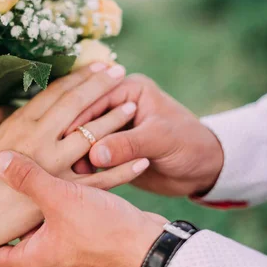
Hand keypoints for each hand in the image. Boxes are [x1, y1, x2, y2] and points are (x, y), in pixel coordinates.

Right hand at [0, 63, 141, 255]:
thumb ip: (4, 128)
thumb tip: (16, 115)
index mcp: (20, 122)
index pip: (56, 92)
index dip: (79, 77)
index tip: (97, 65)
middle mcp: (39, 136)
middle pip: (76, 103)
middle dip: (101, 85)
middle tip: (119, 69)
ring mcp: (52, 163)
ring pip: (91, 134)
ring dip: (115, 118)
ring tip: (134, 105)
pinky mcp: (61, 190)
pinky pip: (99, 177)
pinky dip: (121, 168)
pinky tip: (140, 159)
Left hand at [0, 151, 164, 266]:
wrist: (150, 246)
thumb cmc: (104, 230)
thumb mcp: (60, 199)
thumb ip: (28, 179)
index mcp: (34, 262)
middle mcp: (49, 265)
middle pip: (19, 240)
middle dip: (15, 214)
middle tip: (6, 188)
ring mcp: (69, 258)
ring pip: (44, 230)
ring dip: (41, 208)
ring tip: (36, 180)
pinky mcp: (88, 248)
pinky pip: (65, 227)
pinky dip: (62, 209)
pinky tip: (65, 185)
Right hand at [71, 74, 223, 195]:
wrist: (204, 168)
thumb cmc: (189, 143)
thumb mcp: (160, 140)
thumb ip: (128, 144)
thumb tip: (94, 154)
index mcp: (128, 89)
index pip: (95, 99)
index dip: (79, 118)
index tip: (62, 137)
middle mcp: (117, 105)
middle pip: (86, 117)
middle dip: (75, 137)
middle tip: (64, 157)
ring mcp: (113, 128)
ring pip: (85, 138)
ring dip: (79, 154)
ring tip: (75, 172)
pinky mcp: (112, 149)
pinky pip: (92, 155)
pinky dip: (86, 165)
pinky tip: (81, 177)